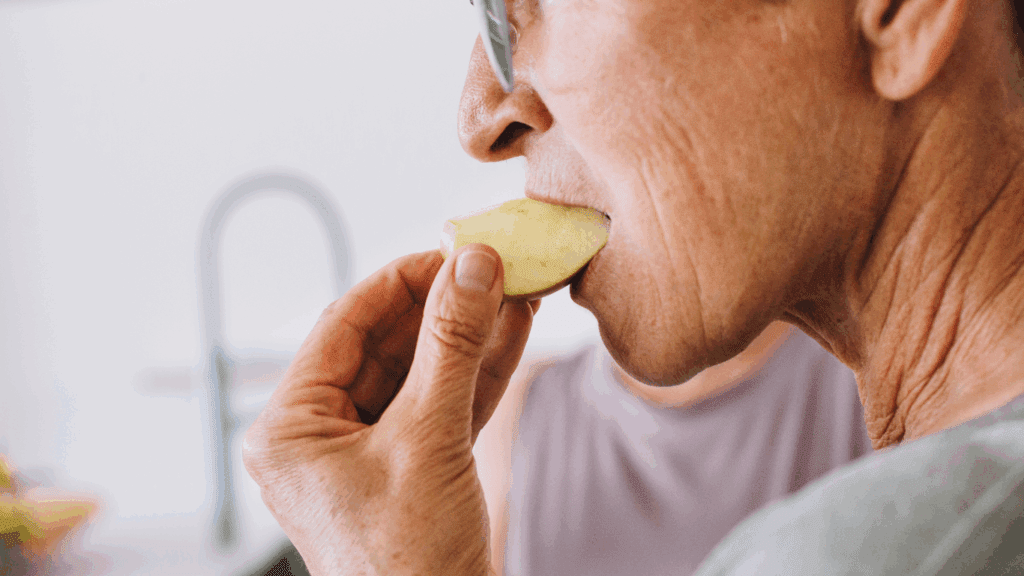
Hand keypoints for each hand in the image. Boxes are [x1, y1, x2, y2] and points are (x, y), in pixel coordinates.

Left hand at [243, 245, 538, 575]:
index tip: (453, 250)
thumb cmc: (407, 562)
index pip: (344, 324)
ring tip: (514, 287)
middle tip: (492, 266)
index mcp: (291, 426)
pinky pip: (442, 404)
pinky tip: (514, 331)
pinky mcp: (410, 468)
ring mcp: (368, 452)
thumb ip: (452, 346)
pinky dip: (479, 372)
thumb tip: (473, 268)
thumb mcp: (429, 439)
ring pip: (421, 372)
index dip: (401, 280)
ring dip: (469, 334)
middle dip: (443, 305)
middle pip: (386, 344)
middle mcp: (322, 435)